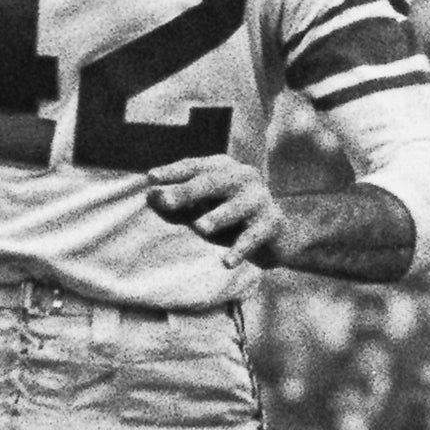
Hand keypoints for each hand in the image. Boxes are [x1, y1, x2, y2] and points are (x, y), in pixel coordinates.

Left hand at [146, 155, 289, 264]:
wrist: (279, 236)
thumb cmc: (232, 219)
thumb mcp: (204, 207)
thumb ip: (180, 201)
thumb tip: (151, 196)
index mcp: (223, 168)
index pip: (195, 167)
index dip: (173, 172)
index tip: (150, 178)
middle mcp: (243, 177)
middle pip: (213, 182)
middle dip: (187, 191)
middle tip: (165, 201)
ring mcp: (260, 198)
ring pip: (236, 207)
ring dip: (218, 217)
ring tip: (201, 228)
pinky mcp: (272, 222)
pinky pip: (253, 237)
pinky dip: (240, 249)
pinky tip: (227, 262)